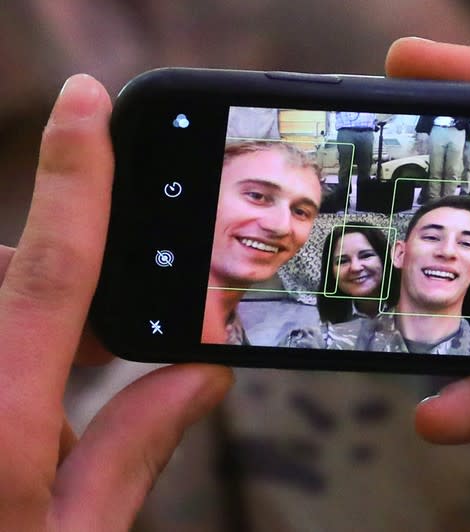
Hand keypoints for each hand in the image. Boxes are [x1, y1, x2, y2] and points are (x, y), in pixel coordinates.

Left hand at [0, 74, 231, 529]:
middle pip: (10, 278)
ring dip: (27, 318)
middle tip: (108, 344)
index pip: (53, 270)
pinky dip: (6, 340)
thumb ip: (133, 449)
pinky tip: (21, 397)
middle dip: (63, 281)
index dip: (76, 177)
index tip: (87, 105)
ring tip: (55, 387)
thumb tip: (202, 374)